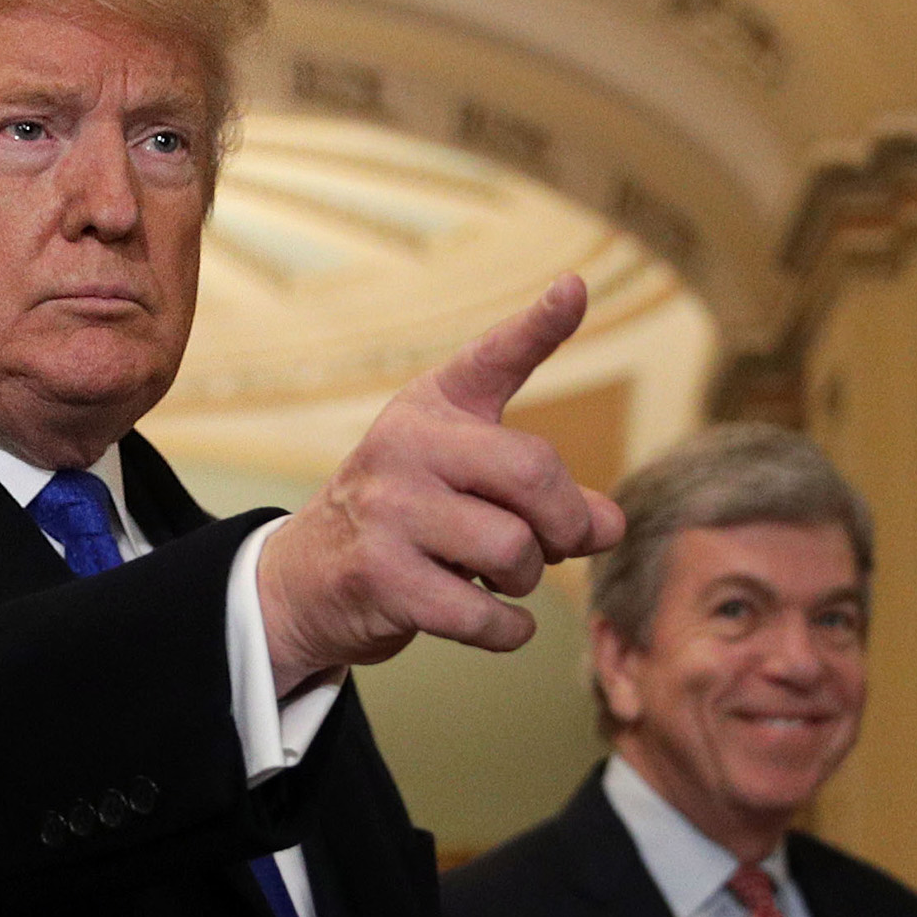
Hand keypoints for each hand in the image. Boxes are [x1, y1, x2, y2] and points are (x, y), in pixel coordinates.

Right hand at [256, 274, 626, 694]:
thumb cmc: (404, 520)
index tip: (574, 288)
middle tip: (561, 544)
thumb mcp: (463, 481)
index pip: (491, 358)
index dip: (538, 324)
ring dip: (527, 580)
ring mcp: (387, 510)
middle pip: (533, 473)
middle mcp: (404, 445)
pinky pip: (483, 611)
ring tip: (499, 576)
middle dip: (567, 523)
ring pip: (513, 548)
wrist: (306, 576)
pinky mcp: (380, 575)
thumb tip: (610, 525)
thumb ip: (543, 490)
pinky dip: (508, 628)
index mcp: (430, 409)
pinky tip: (496, 619)